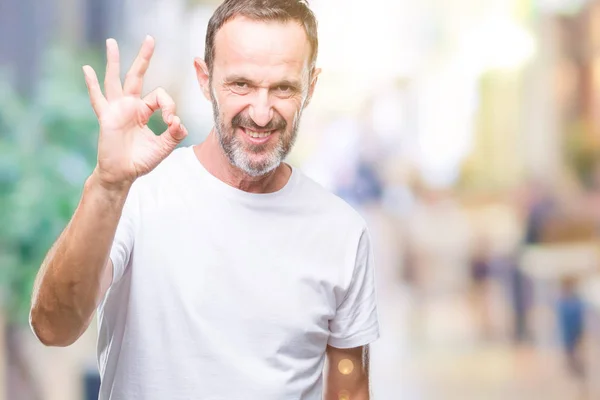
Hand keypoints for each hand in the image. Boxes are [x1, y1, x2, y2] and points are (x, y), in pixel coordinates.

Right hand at [83, 35, 187, 189]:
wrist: (122, 174)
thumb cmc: (140, 161)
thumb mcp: (163, 148)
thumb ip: (174, 135)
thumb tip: (180, 122)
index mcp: (144, 111)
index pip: (160, 97)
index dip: (169, 106)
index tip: (171, 122)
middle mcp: (130, 106)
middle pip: (137, 76)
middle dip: (143, 57)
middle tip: (150, 38)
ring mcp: (117, 110)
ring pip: (115, 80)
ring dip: (114, 61)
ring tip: (112, 42)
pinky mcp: (107, 117)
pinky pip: (98, 99)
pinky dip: (92, 85)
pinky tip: (86, 69)